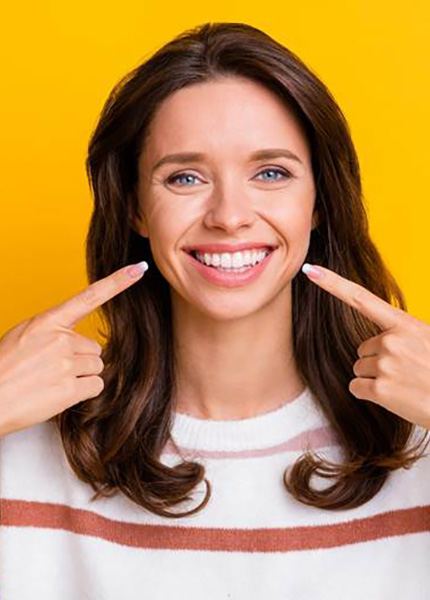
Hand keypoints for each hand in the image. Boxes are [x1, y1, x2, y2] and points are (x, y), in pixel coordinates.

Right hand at [0, 261, 147, 436]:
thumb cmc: (2, 369)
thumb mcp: (23, 336)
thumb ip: (52, 331)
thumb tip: (75, 339)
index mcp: (47, 321)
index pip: (89, 297)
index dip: (118, 282)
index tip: (138, 269)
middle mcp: (60, 340)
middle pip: (94, 348)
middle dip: (79, 360)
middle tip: (52, 369)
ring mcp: (66, 364)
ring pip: (97, 367)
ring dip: (81, 377)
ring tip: (52, 382)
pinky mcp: (69, 389)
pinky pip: (95, 386)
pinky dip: (83, 393)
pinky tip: (59, 394)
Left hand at [302, 263, 429, 429]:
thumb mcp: (427, 339)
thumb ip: (403, 334)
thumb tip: (382, 340)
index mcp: (405, 325)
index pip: (361, 298)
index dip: (332, 283)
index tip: (311, 270)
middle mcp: (391, 341)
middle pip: (362, 348)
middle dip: (379, 360)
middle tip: (406, 371)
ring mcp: (385, 365)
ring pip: (359, 368)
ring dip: (376, 378)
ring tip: (404, 384)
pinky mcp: (380, 390)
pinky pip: (356, 388)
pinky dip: (370, 394)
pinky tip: (394, 397)